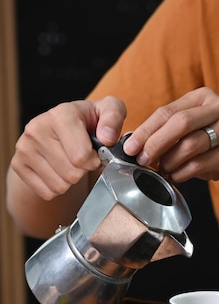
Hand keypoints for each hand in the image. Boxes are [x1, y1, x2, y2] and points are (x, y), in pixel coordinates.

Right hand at [10, 96, 126, 199]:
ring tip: (70, 161)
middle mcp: (38, 129)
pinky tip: (59, 169)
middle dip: (83, 170)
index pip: (81, 157)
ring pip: (60, 185)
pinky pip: (47, 192)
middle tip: (82, 157)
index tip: (94, 152)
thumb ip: (114, 118)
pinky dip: (57, 186)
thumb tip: (107, 138)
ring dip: (71, 179)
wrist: (59, 129)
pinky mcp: (18, 164)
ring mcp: (24, 147)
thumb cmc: (88, 121)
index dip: (94, 160)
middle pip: (71, 174)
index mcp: (61, 115)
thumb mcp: (109, 110)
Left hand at [122, 87, 218, 196]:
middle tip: (142, 160)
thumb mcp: (196, 134)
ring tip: (163, 171)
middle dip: (154, 143)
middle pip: (178, 122)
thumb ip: (171, 134)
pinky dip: (183, 172)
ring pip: (189, 144)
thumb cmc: (218, 150)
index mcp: (205, 97)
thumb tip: (136, 144)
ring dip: (170, 161)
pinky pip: (200, 162)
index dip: (146, 130)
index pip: (168, 111)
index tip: (130, 147)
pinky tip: (178, 177)